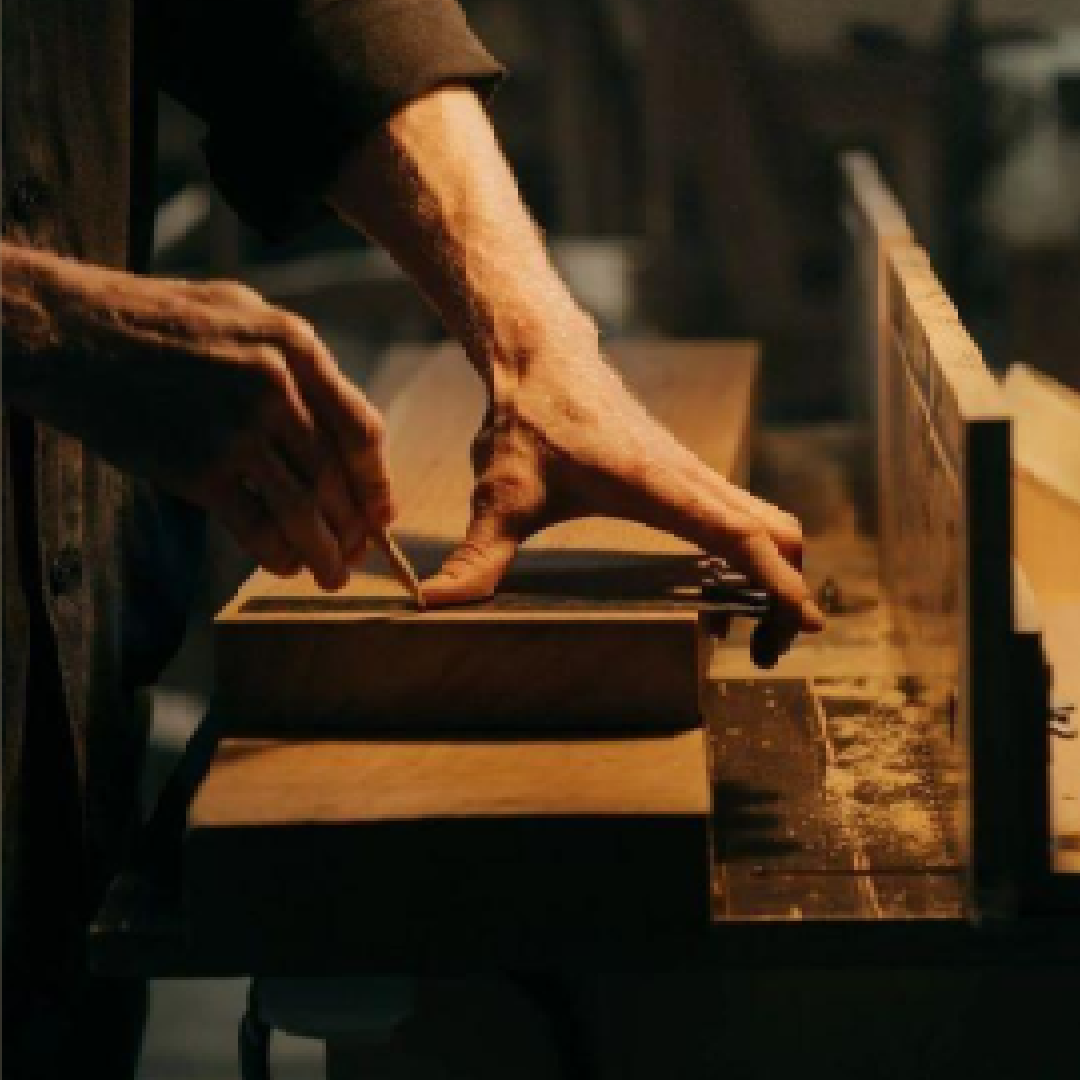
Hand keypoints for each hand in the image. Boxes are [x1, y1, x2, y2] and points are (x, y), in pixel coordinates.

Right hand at [7, 251, 390, 588]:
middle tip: (358, 553)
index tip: (382, 511)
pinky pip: (254, 524)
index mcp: (296, 348)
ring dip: (324, 551)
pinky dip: (275, 553)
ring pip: (303, 508)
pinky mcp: (198, 466)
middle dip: (354, 525)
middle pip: (336, 476)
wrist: (76, 332)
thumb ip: (296, 361)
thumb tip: (338, 420)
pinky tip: (284, 565)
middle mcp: (276, 387)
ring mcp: (237, 429)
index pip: (362, 429)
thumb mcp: (244, 312)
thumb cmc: (162, 320)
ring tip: (332, 575)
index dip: (377, 480)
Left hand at [422, 327, 824, 665]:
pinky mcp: (682, 474)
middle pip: (778, 531)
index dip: (779, 583)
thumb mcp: (502, 494)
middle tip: (761, 650)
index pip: (743, 537)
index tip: (803, 626)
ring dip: (776, 570)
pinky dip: (754, 550)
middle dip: (788, 590)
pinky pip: (740, 513)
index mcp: (662, 487)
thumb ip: (477, 555)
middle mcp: (690, 479)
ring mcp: (692, 474)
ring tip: (751, 628)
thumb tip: (435, 605)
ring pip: (765, 520)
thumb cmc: (528, 421)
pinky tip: (722, 583)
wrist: (542, 358)